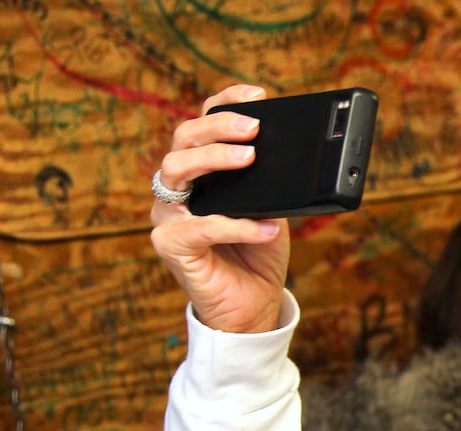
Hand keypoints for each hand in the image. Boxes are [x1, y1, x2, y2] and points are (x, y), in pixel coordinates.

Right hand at [150, 84, 289, 332]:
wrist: (251, 307)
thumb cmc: (257, 256)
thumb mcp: (271, 211)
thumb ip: (271, 184)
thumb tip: (292, 156)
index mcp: (200, 175)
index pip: (202, 126)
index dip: (224, 103)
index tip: (256, 94)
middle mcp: (178, 190)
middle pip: (184, 140)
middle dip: (218, 127)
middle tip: (253, 129)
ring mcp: (168, 215)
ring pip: (176, 170)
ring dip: (214, 159)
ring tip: (250, 158)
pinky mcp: (171, 245)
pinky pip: (201, 226)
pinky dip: (237, 225)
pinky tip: (267, 227)